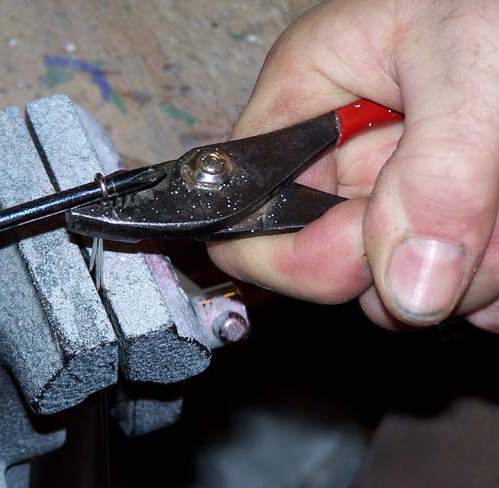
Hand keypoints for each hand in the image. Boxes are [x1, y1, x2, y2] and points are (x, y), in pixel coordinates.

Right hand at [209, 0, 498, 328]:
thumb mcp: (468, 63)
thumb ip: (434, 172)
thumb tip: (408, 286)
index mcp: (309, 98)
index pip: (244, 208)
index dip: (291, 249)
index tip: (360, 248)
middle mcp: (345, 154)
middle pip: (323, 258)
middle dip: (389, 264)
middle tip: (463, 227)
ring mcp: (394, 188)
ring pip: (393, 281)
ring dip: (456, 270)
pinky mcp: (441, 212)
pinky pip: (446, 280)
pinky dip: (483, 275)